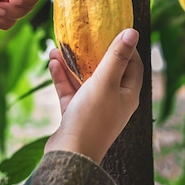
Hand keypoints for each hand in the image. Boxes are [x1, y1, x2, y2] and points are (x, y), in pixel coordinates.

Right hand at [44, 28, 142, 163]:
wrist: (70, 154)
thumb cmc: (93, 117)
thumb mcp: (106, 81)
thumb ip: (117, 56)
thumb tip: (132, 32)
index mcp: (128, 94)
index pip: (133, 64)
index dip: (125, 47)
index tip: (111, 30)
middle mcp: (113, 100)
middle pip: (106, 70)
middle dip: (91, 52)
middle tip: (81, 36)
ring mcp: (94, 107)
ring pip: (84, 79)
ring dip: (71, 63)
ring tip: (57, 48)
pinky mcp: (75, 113)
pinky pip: (70, 90)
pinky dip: (62, 77)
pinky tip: (52, 63)